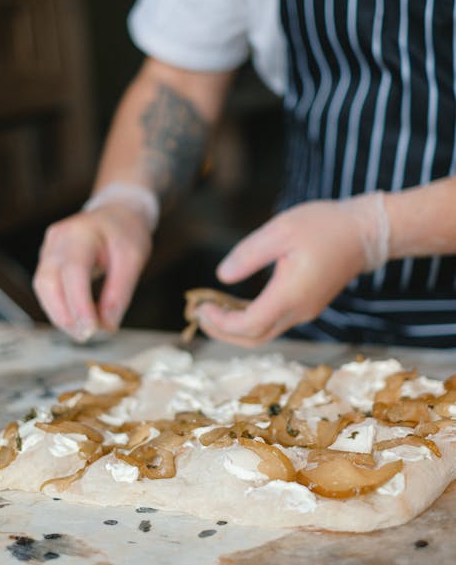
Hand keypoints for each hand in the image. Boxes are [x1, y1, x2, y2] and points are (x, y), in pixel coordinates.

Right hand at [33, 203, 151, 340]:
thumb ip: (120, 291)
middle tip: (86, 336)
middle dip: (64, 314)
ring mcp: (48, 249)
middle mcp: (57, 240)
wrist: (116, 212)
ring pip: (43, 288)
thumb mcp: (133, 258)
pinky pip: (46, 288)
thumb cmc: (126, 232)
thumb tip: (108, 325)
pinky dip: (60, 307)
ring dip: (60, 315)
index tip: (91, 329)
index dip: (79, 303)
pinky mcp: (47, 261)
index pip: (73, 271)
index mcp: (80, 233)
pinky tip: (77, 319)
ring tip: (84, 332)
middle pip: (48, 281)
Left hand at [195, 195, 389, 346]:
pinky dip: (249, 320)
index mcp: (290, 295)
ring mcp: (304, 311)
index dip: (221, 323)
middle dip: (222, 332)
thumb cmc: (324, 226)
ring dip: (235, 328)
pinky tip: (234, 305)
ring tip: (211, 309)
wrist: (366, 233)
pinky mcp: (307, 306)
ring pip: (264, 333)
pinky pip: (273, 323)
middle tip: (198, 314)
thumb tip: (221, 276)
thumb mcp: (281, 230)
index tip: (201, 306)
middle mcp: (298, 311)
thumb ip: (249, 254)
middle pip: (254, 338)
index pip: (249, 325)